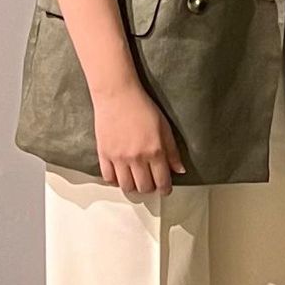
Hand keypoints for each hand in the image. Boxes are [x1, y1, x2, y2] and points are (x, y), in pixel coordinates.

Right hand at [93, 78, 185, 195]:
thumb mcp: (164, 127)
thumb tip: (180, 170)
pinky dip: (115, 181)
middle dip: (150, 189)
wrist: (117, 95)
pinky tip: (121, 175)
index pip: (162, 181)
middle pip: (144, 187)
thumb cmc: (142, 107)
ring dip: (133, 187)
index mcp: (155, 151)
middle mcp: (137, 158)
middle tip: (151, 183)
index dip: (165, 189)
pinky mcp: (104, 154)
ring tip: (136, 181)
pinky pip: (108, 178)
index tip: (165, 189)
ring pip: (126, 186)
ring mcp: (119, 158)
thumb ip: (173, 151)